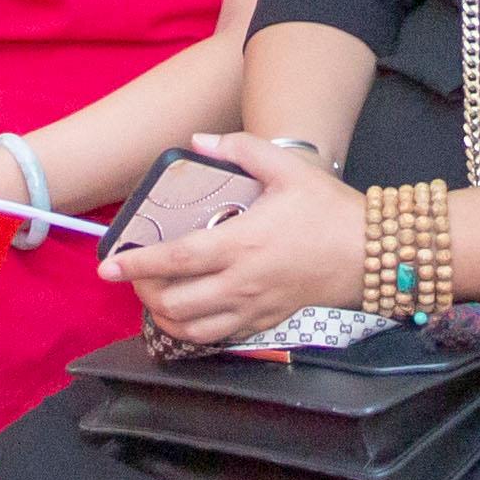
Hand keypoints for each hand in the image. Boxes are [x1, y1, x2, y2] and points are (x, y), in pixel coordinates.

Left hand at [127, 135, 370, 347]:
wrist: (371, 254)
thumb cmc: (329, 211)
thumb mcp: (288, 167)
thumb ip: (240, 149)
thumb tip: (199, 141)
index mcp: (242, 243)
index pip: (176, 259)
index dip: (137, 264)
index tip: (108, 266)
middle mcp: (242, 282)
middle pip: (174, 302)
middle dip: (144, 292)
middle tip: (134, 275)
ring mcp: (253, 308)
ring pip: (192, 329)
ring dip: (164, 315)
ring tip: (154, 296)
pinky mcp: (265, 322)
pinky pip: (217, 338)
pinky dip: (192, 330)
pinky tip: (187, 313)